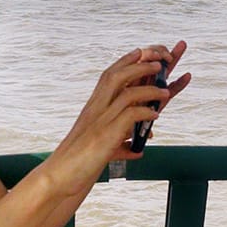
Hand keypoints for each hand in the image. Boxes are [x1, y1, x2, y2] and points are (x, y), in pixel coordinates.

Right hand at [47, 41, 190, 194]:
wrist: (60, 176)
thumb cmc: (79, 162)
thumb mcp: (103, 148)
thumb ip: (120, 145)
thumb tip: (136, 150)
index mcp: (94, 105)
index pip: (111, 74)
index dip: (128, 60)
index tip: (144, 51)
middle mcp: (96, 108)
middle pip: (118, 74)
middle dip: (141, 63)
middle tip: (161, 60)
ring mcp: (100, 120)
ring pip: (127, 93)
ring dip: (150, 89)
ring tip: (166, 91)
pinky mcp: (105, 135)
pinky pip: (129, 115)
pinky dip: (144, 113)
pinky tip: (155, 117)